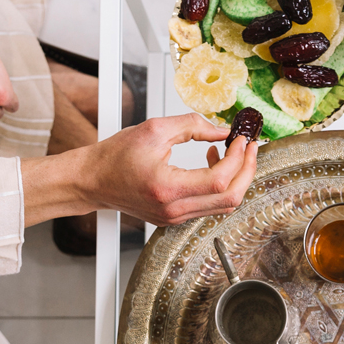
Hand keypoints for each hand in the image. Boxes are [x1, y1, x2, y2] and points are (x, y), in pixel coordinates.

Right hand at [22, 113, 258, 227]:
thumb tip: (223, 129)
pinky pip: (210, 205)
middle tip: (250, 147)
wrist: (94, 181)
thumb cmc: (115, 157)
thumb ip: (193, 126)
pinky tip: (213, 163)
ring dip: (236, 178)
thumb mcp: (155, 129)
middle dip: (247, 170)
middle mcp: (174, 210)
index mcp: (168, 188)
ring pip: (224, 205)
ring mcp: (176, 218)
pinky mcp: (176, 218)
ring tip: (231, 151)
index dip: (238, 158)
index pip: (220, 180)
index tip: (242, 139)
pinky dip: (221, 185)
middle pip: (230, 199)